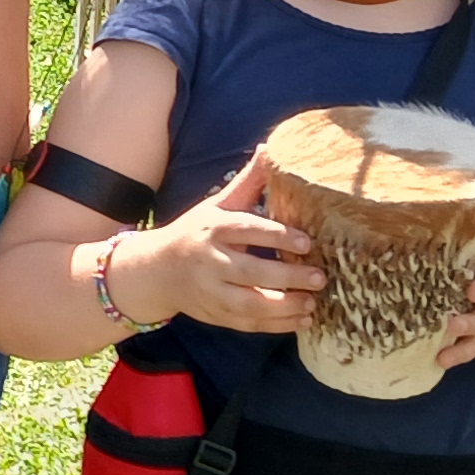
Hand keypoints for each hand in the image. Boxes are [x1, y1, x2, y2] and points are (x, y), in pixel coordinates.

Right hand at [127, 155, 325, 333]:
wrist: (155, 271)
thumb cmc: (194, 233)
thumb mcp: (216, 205)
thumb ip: (247, 183)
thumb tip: (270, 149)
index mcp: (213, 229)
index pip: (247, 231)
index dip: (277, 237)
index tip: (307, 242)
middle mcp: (210, 261)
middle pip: (251, 272)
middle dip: (288, 277)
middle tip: (320, 277)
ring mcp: (210, 292)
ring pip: (250, 304)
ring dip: (284, 306)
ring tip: (312, 303)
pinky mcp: (214, 315)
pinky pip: (248, 324)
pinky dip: (276, 325)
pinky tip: (301, 320)